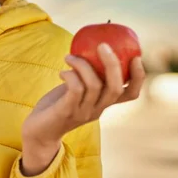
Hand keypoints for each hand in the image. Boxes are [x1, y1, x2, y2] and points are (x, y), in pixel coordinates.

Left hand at [20, 43, 144, 175]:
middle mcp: (97, 109)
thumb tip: (89, 47)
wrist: (39, 132)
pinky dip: (71, 75)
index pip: (130, 94)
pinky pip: (75, 89)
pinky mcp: (67, 112)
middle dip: (112, 63)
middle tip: (102, 45)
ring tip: (70, 57)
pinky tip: (62, 71)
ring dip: (82, 65)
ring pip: (93, 85)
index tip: (136, 57)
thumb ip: (85, 76)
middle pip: (114, 88)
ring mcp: (83, 112)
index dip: (138, 76)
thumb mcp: (76, 90)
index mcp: (104, 103)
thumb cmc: (58, 105)